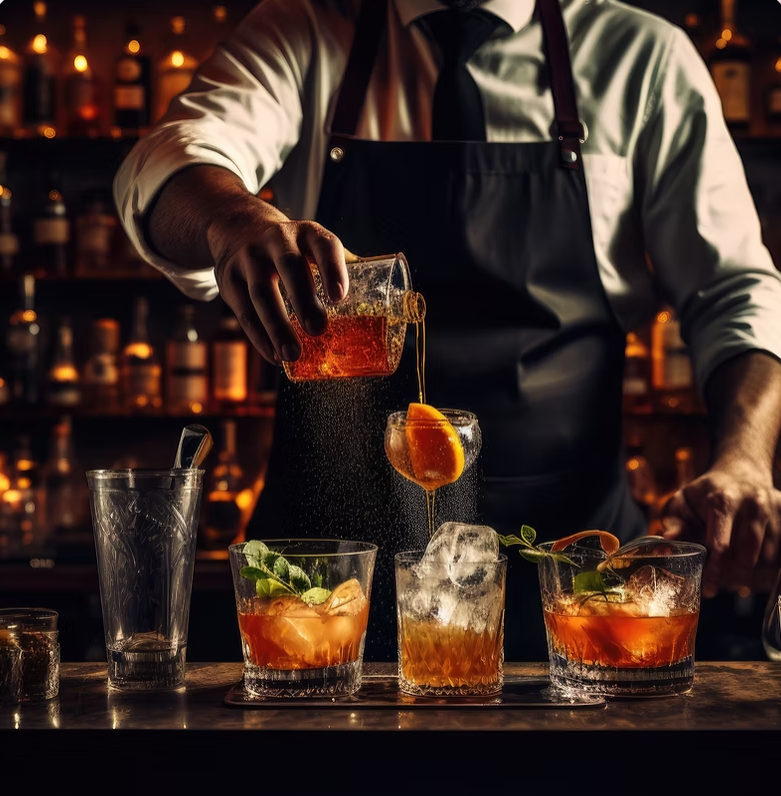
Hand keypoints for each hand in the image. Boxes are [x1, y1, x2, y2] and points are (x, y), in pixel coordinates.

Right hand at [208, 198, 353, 364]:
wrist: (237, 229)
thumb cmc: (292, 247)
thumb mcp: (314, 246)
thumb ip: (343, 269)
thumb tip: (384, 304)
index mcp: (307, 233)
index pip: (323, 245)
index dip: (332, 269)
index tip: (340, 298)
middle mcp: (276, 240)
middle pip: (289, 267)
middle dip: (303, 299)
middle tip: (318, 329)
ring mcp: (249, 258)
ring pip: (261, 292)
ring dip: (277, 326)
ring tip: (292, 354)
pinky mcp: (228, 278)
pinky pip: (243, 311)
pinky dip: (259, 336)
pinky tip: (274, 356)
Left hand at [660, 458, 780, 597]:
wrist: (741, 471)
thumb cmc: (707, 492)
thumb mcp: (684, 501)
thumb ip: (675, 521)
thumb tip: (669, 539)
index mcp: (722, 501)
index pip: (721, 546)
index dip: (714, 571)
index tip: (708, 589)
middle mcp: (753, 504)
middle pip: (747, 556)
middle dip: (732, 571)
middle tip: (720, 572)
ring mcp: (773, 509)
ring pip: (767, 558)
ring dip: (750, 565)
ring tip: (735, 556)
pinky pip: (779, 552)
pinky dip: (766, 559)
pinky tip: (753, 550)